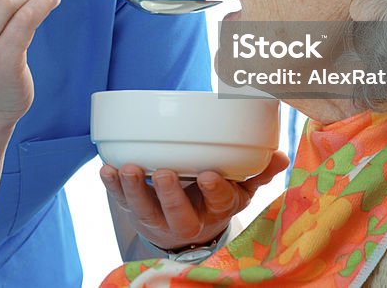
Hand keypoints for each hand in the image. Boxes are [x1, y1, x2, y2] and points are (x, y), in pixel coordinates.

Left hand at [100, 151, 289, 250]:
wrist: (187, 229)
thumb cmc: (214, 198)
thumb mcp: (241, 189)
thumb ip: (258, 172)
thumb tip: (280, 156)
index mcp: (217, 209)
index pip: (219, 201)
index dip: (215, 190)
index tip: (209, 174)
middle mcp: (188, 218)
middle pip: (178, 214)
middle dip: (170, 195)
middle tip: (164, 172)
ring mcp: (159, 217)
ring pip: (146, 209)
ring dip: (134, 190)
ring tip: (127, 169)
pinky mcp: (136, 210)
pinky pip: (122, 201)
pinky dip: (113, 186)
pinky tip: (107, 169)